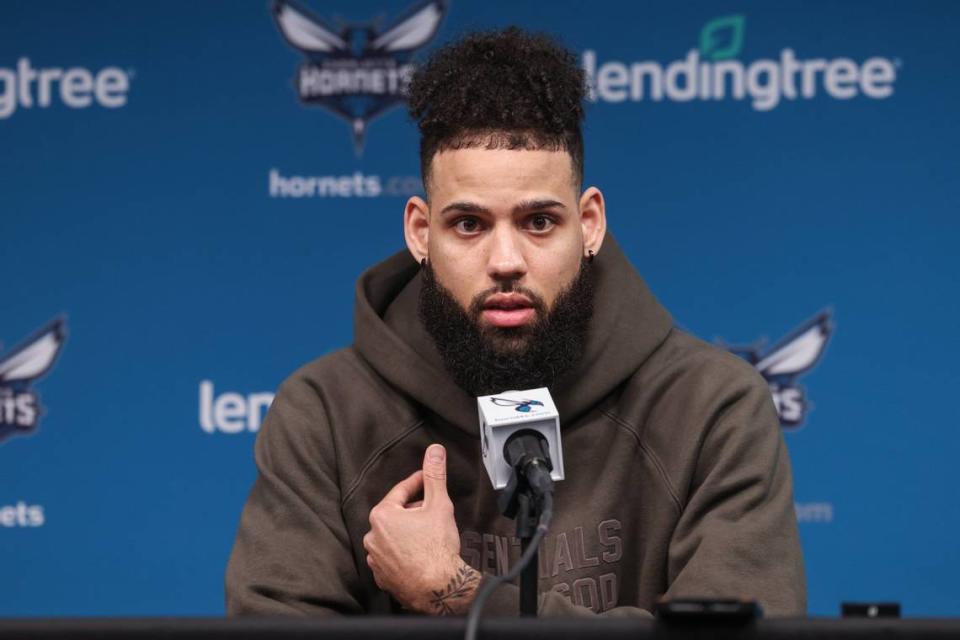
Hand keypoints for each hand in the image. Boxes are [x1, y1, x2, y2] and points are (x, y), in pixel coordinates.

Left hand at [363, 444, 480, 614]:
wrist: (439, 588)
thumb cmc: (437, 548)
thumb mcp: (439, 504)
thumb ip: (435, 475)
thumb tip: (434, 451)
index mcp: (382, 515)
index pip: (401, 491)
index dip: (417, 483)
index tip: (427, 479)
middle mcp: (372, 536)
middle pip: (396, 514)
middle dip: (413, 509)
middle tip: (432, 510)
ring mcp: (376, 559)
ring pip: (393, 536)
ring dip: (408, 532)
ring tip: (428, 534)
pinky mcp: (382, 577)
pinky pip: (392, 556)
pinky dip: (404, 552)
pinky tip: (420, 553)